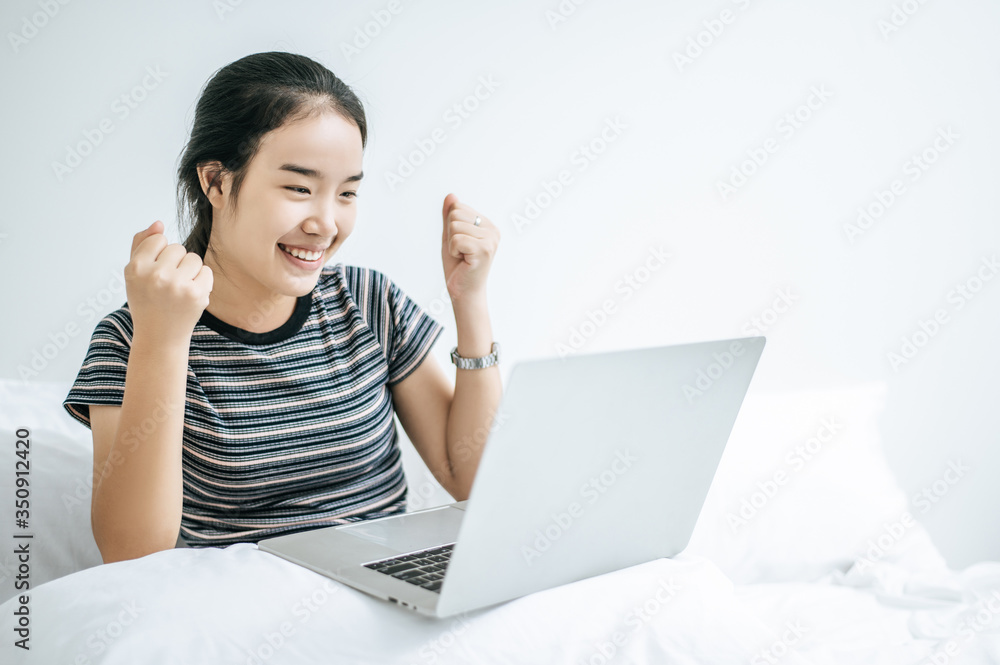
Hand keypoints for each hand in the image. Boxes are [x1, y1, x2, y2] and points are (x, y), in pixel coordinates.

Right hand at [124, 220, 213, 344]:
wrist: (159, 336)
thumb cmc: (147, 301)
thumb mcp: (134, 273)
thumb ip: (142, 244)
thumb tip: (159, 223)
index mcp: (136, 267)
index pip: (159, 239)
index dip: (159, 255)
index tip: (155, 272)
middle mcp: (156, 275)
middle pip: (178, 248)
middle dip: (175, 263)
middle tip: (167, 285)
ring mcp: (178, 285)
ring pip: (194, 258)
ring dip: (190, 271)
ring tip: (178, 289)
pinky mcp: (197, 294)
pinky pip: (207, 271)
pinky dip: (202, 281)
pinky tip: (190, 295)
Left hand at [440, 193, 499, 303]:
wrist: (463, 292)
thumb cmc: (458, 267)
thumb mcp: (450, 237)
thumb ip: (450, 217)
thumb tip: (451, 195)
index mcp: (487, 225)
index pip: (458, 207)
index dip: (451, 227)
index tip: (460, 244)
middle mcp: (492, 230)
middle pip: (455, 214)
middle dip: (450, 234)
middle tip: (460, 252)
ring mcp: (490, 239)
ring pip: (454, 227)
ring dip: (452, 245)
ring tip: (462, 257)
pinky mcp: (484, 249)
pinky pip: (456, 240)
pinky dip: (453, 251)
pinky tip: (463, 261)